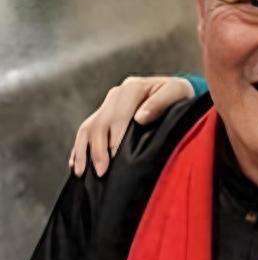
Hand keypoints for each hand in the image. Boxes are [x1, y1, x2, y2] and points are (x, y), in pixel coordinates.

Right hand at [69, 76, 193, 176]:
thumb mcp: (177, 92)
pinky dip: (79, 147)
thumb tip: (139, 118)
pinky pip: (86, 130)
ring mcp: (108, 104)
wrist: (177, 91)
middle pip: (100, 123)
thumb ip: (160, 102)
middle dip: (98, 149)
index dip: (115, 138)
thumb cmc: (180, 94)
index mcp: (132, 87)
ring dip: (82, 151)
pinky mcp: (104, 113)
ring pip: (88, 127)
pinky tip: (75, 164)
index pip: (118, 116)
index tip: (115, 159)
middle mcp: (116, 93)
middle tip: (101, 172)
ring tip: (80, 172)